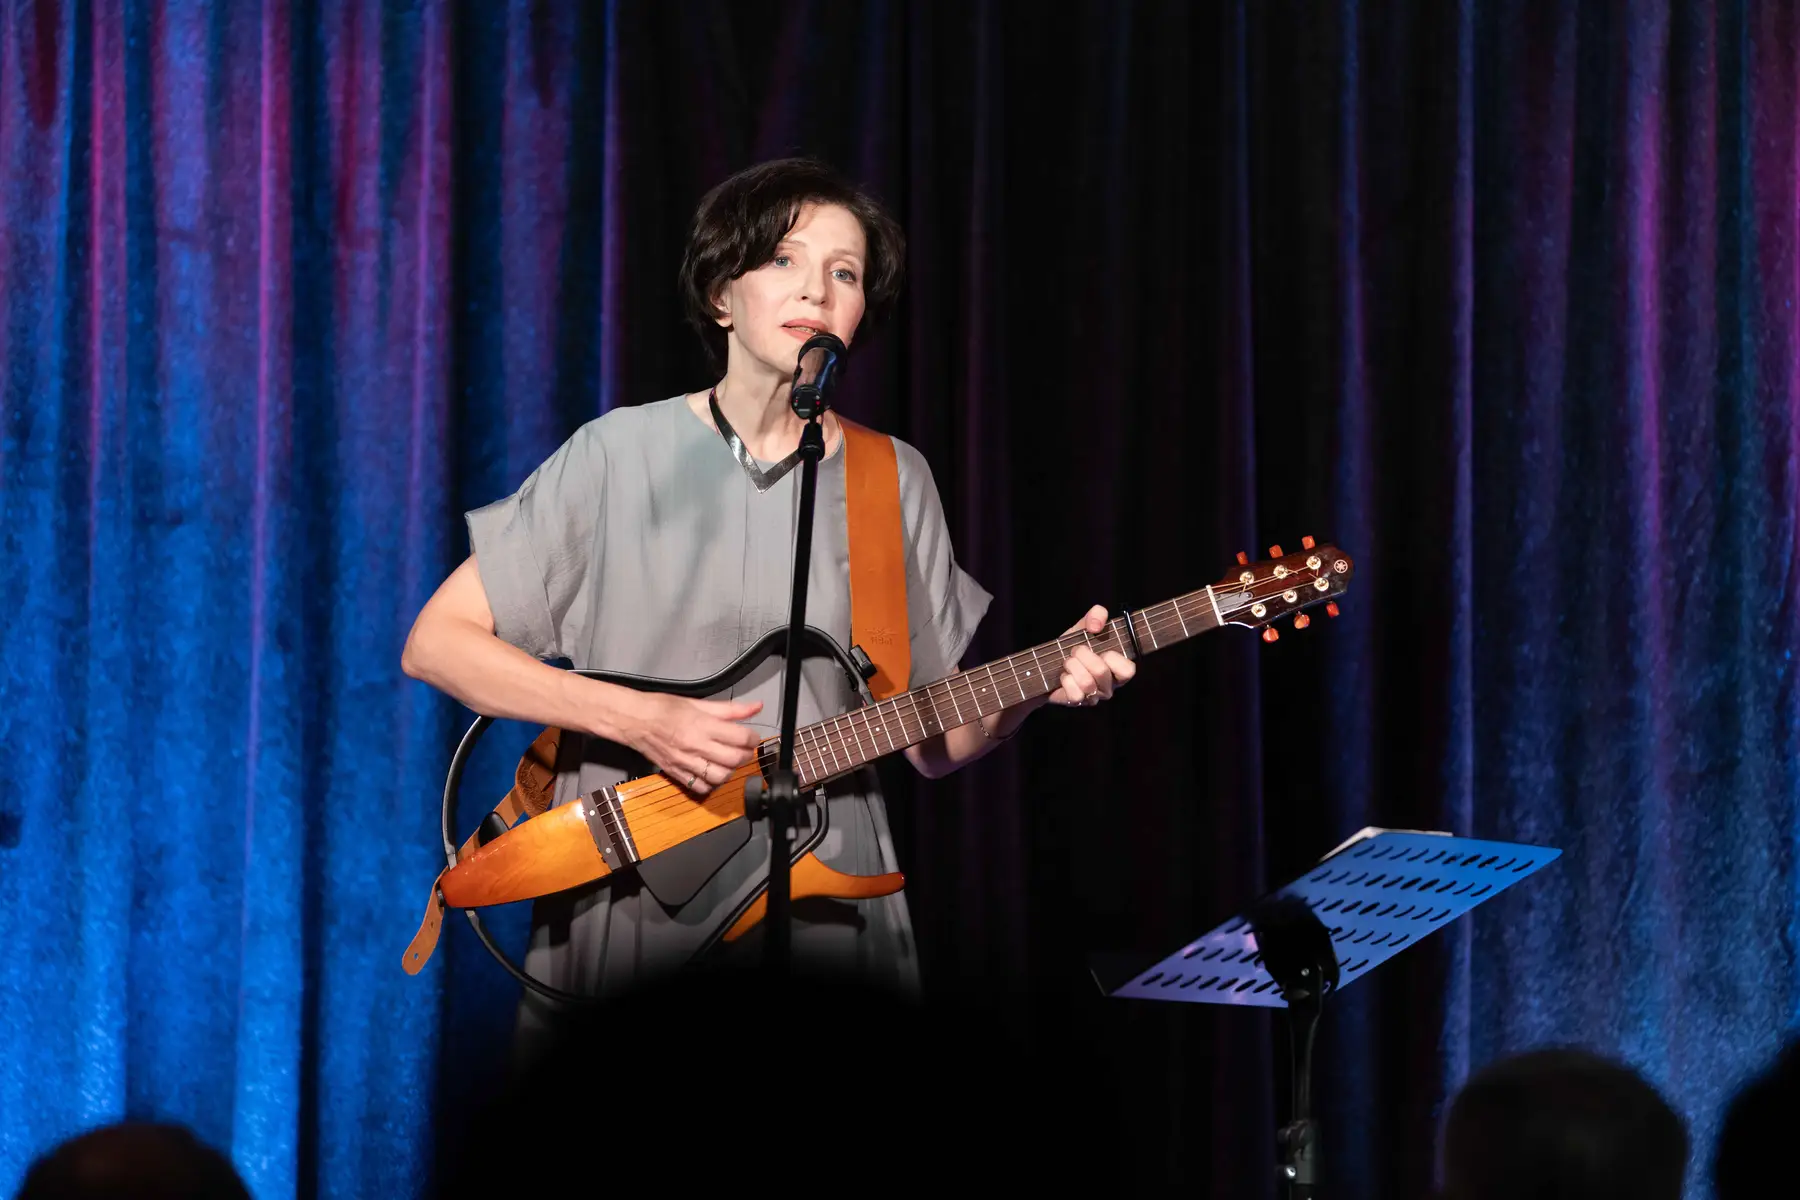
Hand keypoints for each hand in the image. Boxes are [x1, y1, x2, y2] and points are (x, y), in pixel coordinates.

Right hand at [625, 693, 764, 795]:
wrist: (634, 720)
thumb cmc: (663, 708)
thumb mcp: (698, 703)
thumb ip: (729, 709)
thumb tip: (756, 707)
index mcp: (702, 725)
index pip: (740, 737)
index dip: (753, 738)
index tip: (752, 736)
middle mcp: (696, 746)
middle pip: (734, 759)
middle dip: (746, 755)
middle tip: (745, 748)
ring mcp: (686, 763)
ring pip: (720, 776)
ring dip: (731, 771)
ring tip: (729, 761)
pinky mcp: (676, 774)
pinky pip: (700, 787)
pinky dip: (711, 784)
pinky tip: (712, 773)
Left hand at [1045, 604, 1136, 707]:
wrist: (1046, 664)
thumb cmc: (1073, 646)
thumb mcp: (1084, 627)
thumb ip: (1096, 616)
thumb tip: (1096, 625)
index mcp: (1117, 669)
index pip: (1128, 670)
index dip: (1113, 657)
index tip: (1101, 649)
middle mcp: (1109, 686)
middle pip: (1101, 671)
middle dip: (1083, 655)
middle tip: (1075, 651)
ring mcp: (1094, 697)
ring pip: (1087, 683)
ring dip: (1072, 666)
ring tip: (1068, 662)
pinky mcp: (1077, 702)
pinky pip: (1074, 693)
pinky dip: (1065, 680)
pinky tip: (1063, 676)